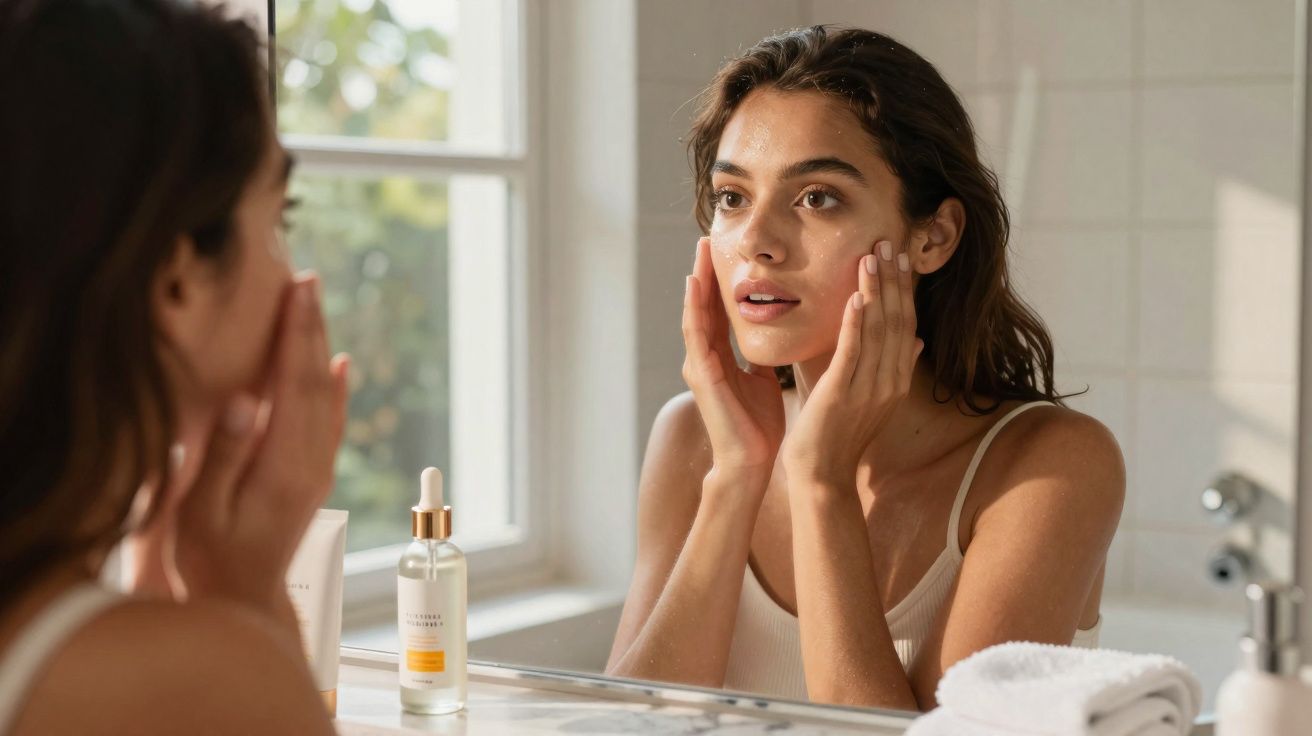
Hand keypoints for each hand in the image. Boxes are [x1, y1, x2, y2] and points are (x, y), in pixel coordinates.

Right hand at [172, 274, 349, 622]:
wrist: (245, 600)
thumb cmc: (211, 558)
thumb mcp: (202, 511)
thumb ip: (225, 456)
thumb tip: (247, 402)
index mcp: (284, 465)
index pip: (294, 384)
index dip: (296, 333)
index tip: (296, 291)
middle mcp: (311, 462)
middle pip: (316, 380)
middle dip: (311, 327)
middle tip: (307, 280)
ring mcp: (317, 469)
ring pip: (326, 395)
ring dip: (320, 346)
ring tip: (314, 304)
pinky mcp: (314, 476)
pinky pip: (330, 420)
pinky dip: (335, 387)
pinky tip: (337, 363)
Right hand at [682, 237, 784, 478]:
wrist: (751, 462)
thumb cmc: (758, 426)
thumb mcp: (763, 381)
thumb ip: (762, 358)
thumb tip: (775, 336)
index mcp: (721, 357)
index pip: (719, 311)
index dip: (721, 282)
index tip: (725, 253)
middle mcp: (705, 357)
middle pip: (703, 306)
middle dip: (705, 272)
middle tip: (707, 238)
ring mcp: (699, 365)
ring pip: (695, 314)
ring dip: (696, 282)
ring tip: (699, 252)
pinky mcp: (702, 375)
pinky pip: (696, 334)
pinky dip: (694, 308)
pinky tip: (694, 285)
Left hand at [780, 241, 922, 484]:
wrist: (822, 477)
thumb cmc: (838, 435)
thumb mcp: (871, 398)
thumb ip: (892, 367)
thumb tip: (918, 341)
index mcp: (896, 381)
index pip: (907, 325)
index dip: (904, 289)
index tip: (899, 256)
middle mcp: (889, 382)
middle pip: (898, 321)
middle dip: (893, 280)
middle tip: (889, 241)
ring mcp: (869, 389)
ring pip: (879, 331)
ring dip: (876, 291)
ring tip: (872, 256)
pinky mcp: (843, 395)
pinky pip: (854, 353)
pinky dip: (856, 324)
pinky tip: (856, 298)